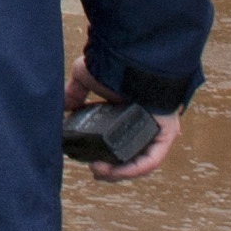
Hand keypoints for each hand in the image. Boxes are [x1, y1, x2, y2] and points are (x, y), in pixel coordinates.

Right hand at [66, 60, 182, 183]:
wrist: (129, 57)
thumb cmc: (111, 62)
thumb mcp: (86, 78)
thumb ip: (75, 93)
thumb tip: (62, 106)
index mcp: (130, 111)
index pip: (120, 143)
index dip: (106, 157)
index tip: (90, 160)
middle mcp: (146, 121)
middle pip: (130, 156)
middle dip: (111, 169)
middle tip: (94, 169)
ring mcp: (158, 127)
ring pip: (141, 161)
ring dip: (119, 172)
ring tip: (99, 171)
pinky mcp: (167, 131)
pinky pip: (152, 158)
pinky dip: (133, 169)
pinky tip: (112, 171)